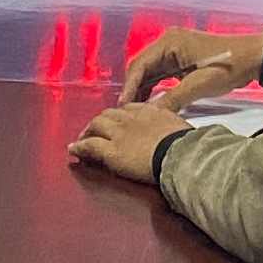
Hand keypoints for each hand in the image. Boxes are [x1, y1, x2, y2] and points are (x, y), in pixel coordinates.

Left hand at [69, 101, 187, 185]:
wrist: (181, 154)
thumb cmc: (188, 146)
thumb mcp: (184, 130)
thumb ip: (175, 129)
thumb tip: (183, 137)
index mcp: (152, 112)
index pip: (130, 108)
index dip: (121, 115)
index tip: (118, 120)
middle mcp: (132, 118)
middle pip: (110, 114)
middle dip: (101, 120)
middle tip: (96, 129)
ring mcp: (120, 133)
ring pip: (97, 125)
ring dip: (88, 131)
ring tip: (82, 138)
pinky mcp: (111, 150)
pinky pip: (90, 146)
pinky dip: (80, 147)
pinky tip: (74, 150)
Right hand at [117, 25, 262, 107]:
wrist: (254, 58)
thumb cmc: (229, 66)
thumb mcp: (200, 85)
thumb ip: (173, 99)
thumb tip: (151, 115)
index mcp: (169, 42)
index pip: (140, 65)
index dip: (129, 86)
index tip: (121, 105)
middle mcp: (168, 42)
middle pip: (141, 67)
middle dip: (133, 88)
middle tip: (125, 112)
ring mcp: (174, 50)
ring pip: (150, 72)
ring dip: (143, 89)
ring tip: (134, 112)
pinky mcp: (181, 59)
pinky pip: (161, 74)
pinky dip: (155, 88)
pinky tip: (151, 104)